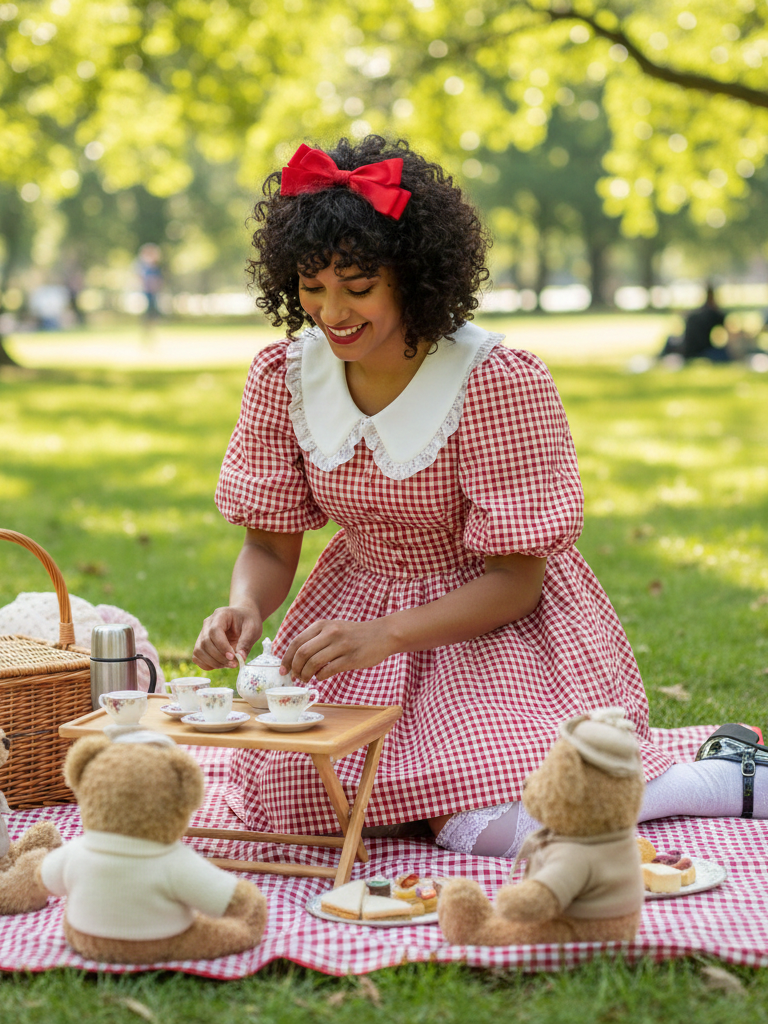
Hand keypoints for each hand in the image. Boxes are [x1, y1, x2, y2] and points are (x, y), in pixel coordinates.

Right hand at [193, 605, 262, 669]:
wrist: (243, 616)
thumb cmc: (248, 620)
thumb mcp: (253, 629)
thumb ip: (246, 642)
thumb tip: (240, 658)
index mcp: (221, 615)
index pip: (214, 631)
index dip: (221, 646)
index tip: (233, 657)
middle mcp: (208, 623)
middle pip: (205, 642)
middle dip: (219, 657)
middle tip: (234, 664)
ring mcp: (202, 633)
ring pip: (199, 651)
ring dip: (213, 662)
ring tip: (228, 665)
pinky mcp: (201, 643)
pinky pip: (197, 656)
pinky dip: (207, 664)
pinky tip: (221, 665)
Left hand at [280, 619, 394, 682]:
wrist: (382, 634)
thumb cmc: (354, 635)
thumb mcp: (333, 629)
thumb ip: (316, 639)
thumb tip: (295, 659)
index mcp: (322, 625)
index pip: (296, 642)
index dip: (287, 658)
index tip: (283, 670)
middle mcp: (330, 632)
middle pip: (302, 653)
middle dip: (295, 668)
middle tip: (295, 677)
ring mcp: (341, 645)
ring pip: (313, 663)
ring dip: (306, 675)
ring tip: (306, 679)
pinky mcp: (351, 658)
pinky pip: (329, 670)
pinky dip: (320, 676)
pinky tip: (320, 677)